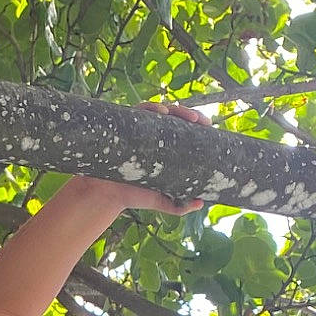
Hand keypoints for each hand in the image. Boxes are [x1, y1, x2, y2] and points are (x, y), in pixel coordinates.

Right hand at [114, 99, 208, 215]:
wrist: (106, 196)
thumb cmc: (132, 196)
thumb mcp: (161, 202)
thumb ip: (180, 206)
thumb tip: (201, 203)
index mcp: (166, 149)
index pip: (185, 130)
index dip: (198, 126)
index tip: (209, 127)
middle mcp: (154, 136)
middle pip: (177, 118)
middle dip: (191, 115)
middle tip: (202, 122)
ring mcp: (140, 130)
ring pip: (161, 111)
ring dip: (177, 109)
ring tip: (188, 117)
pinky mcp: (126, 128)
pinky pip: (140, 112)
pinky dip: (152, 109)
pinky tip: (163, 113)